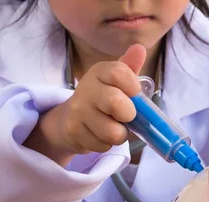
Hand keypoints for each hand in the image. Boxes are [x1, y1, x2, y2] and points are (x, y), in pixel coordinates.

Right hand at [24, 44, 145, 165]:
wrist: (69, 120)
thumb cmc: (102, 99)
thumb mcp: (115, 81)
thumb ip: (128, 68)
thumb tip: (140, 48)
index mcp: (100, 72)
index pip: (119, 72)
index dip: (133, 86)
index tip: (134, 93)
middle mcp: (86, 88)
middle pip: (116, 103)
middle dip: (129, 114)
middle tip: (126, 116)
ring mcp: (78, 110)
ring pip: (113, 132)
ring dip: (119, 134)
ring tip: (112, 127)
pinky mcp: (73, 131)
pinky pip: (103, 145)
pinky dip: (106, 144)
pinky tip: (98, 135)